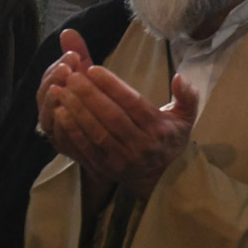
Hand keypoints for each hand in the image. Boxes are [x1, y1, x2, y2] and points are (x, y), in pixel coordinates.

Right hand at [36, 28, 92, 138]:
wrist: (111, 137)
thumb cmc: (97, 101)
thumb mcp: (89, 76)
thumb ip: (79, 54)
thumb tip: (68, 30)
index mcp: (52, 95)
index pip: (47, 79)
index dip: (57, 66)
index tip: (72, 55)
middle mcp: (48, 113)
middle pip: (42, 96)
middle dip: (54, 80)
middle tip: (68, 68)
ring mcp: (54, 132)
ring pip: (46, 117)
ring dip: (54, 101)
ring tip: (65, 87)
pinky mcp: (64, 148)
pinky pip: (57, 138)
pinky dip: (61, 126)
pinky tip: (68, 114)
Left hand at [48, 65, 199, 202]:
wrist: (162, 177)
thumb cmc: (170, 138)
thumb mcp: (186, 116)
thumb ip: (187, 94)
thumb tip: (179, 77)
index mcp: (158, 129)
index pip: (133, 104)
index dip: (112, 86)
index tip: (93, 69)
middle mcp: (141, 145)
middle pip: (112, 116)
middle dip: (89, 95)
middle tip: (71, 76)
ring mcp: (121, 158)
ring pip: (96, 132)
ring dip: (77, 111)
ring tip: (61, 90)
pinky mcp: (105, 167)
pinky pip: (86, 147)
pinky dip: (72, 130)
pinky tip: (60, 113)